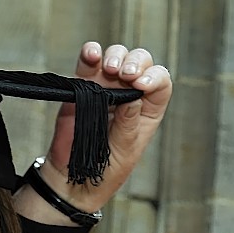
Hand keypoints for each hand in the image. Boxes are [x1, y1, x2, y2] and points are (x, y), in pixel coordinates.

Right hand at [19, 41, 172, 221]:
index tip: (141, 84)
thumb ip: (128, 123)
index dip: (154, 77)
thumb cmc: (104, 171)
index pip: (161, 83)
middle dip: (135, 62)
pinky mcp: (83, 86)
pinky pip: (88, 63)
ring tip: (108, 69)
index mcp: (148, 111)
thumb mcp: (123, 151)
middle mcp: (130, 95)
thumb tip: (134, 95)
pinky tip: (91, 54)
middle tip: (125, 75)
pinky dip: (90, 53)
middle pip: (140, 63)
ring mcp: (106, 88)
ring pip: (116, 57)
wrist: (72, 179)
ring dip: (114, 56)